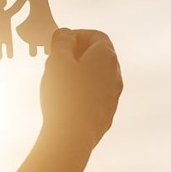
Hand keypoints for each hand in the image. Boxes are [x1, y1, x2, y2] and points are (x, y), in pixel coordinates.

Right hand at [40, 29, 122, 150]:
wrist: (72, 137)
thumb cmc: (64, 95)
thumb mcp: (57, 60)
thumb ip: (62, 42)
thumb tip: (66, 34)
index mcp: (106, 57)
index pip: (97, 36)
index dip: (76, 35)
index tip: (59, 43)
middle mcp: (115, 75)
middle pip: (98, 55)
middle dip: (76, 54)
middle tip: (55, 60)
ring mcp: (112, 96)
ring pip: (96, 76)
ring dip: (78, 73)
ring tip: (57, 81)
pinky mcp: (106, 113)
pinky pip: (94, 94)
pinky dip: (81, 91)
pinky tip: (64, 100)